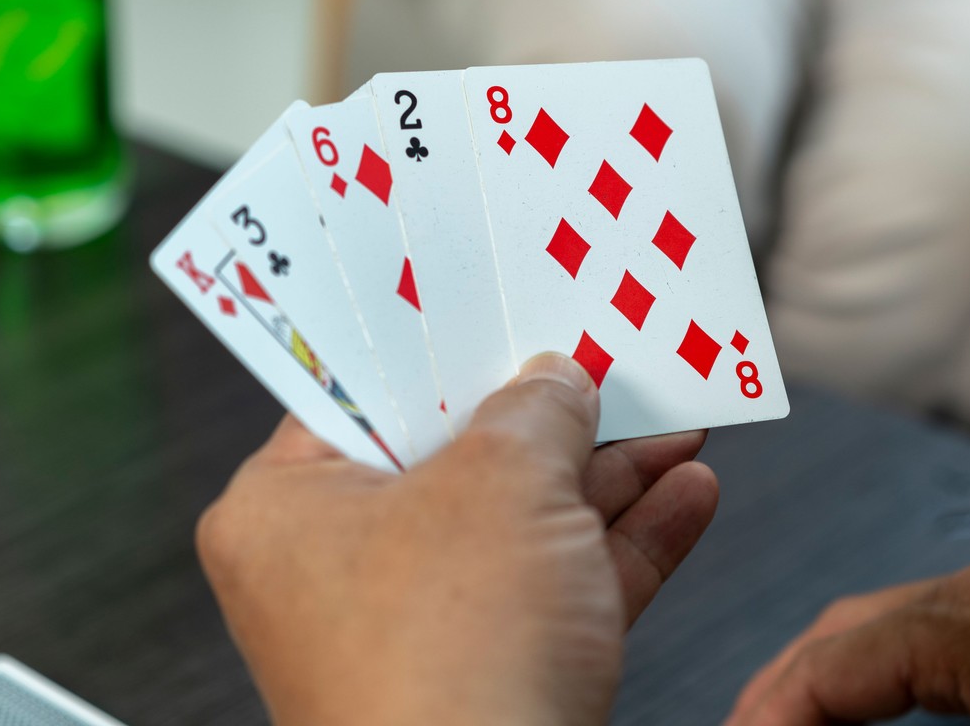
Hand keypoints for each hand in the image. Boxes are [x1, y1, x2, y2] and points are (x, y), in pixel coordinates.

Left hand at [198, 354, 719, 725]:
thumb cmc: (446, 667)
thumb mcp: (504, 482)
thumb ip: (538, 409)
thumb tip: (558, 381)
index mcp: (286, 508)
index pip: (363, 387)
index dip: (442, 334)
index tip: (496, 293)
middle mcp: (338, 568)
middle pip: (457, 450)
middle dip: (551, 405)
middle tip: (605, 347)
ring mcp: (415, 628)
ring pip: (522, 520)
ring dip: (608, 469)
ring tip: (676, 413)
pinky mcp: (487, 677)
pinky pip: (560, 585)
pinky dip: (623, 540)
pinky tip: (684, 492)